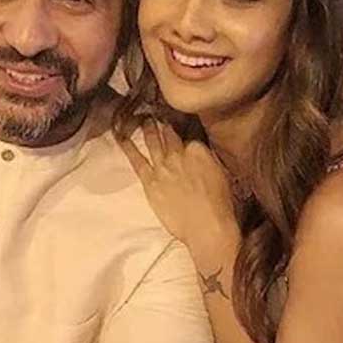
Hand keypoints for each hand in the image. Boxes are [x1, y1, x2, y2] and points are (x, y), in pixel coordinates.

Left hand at [118, 119, 239, 260]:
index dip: (183, 132)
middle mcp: (179, 153)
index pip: (188, 135)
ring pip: (153, 141)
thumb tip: (202, 154)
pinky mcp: (150, 181)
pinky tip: (121, 136)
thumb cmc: (220, 206)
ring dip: (147, 128)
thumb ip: (209, 160)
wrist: (207, 227)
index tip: (178, 127)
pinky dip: (128, 147)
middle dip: (163, 125)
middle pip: (169, 134)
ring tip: (143, 120)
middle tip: (157, 115)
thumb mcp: (222, 174)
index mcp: (199, 150)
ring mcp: (162, 166)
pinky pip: (136, 160)